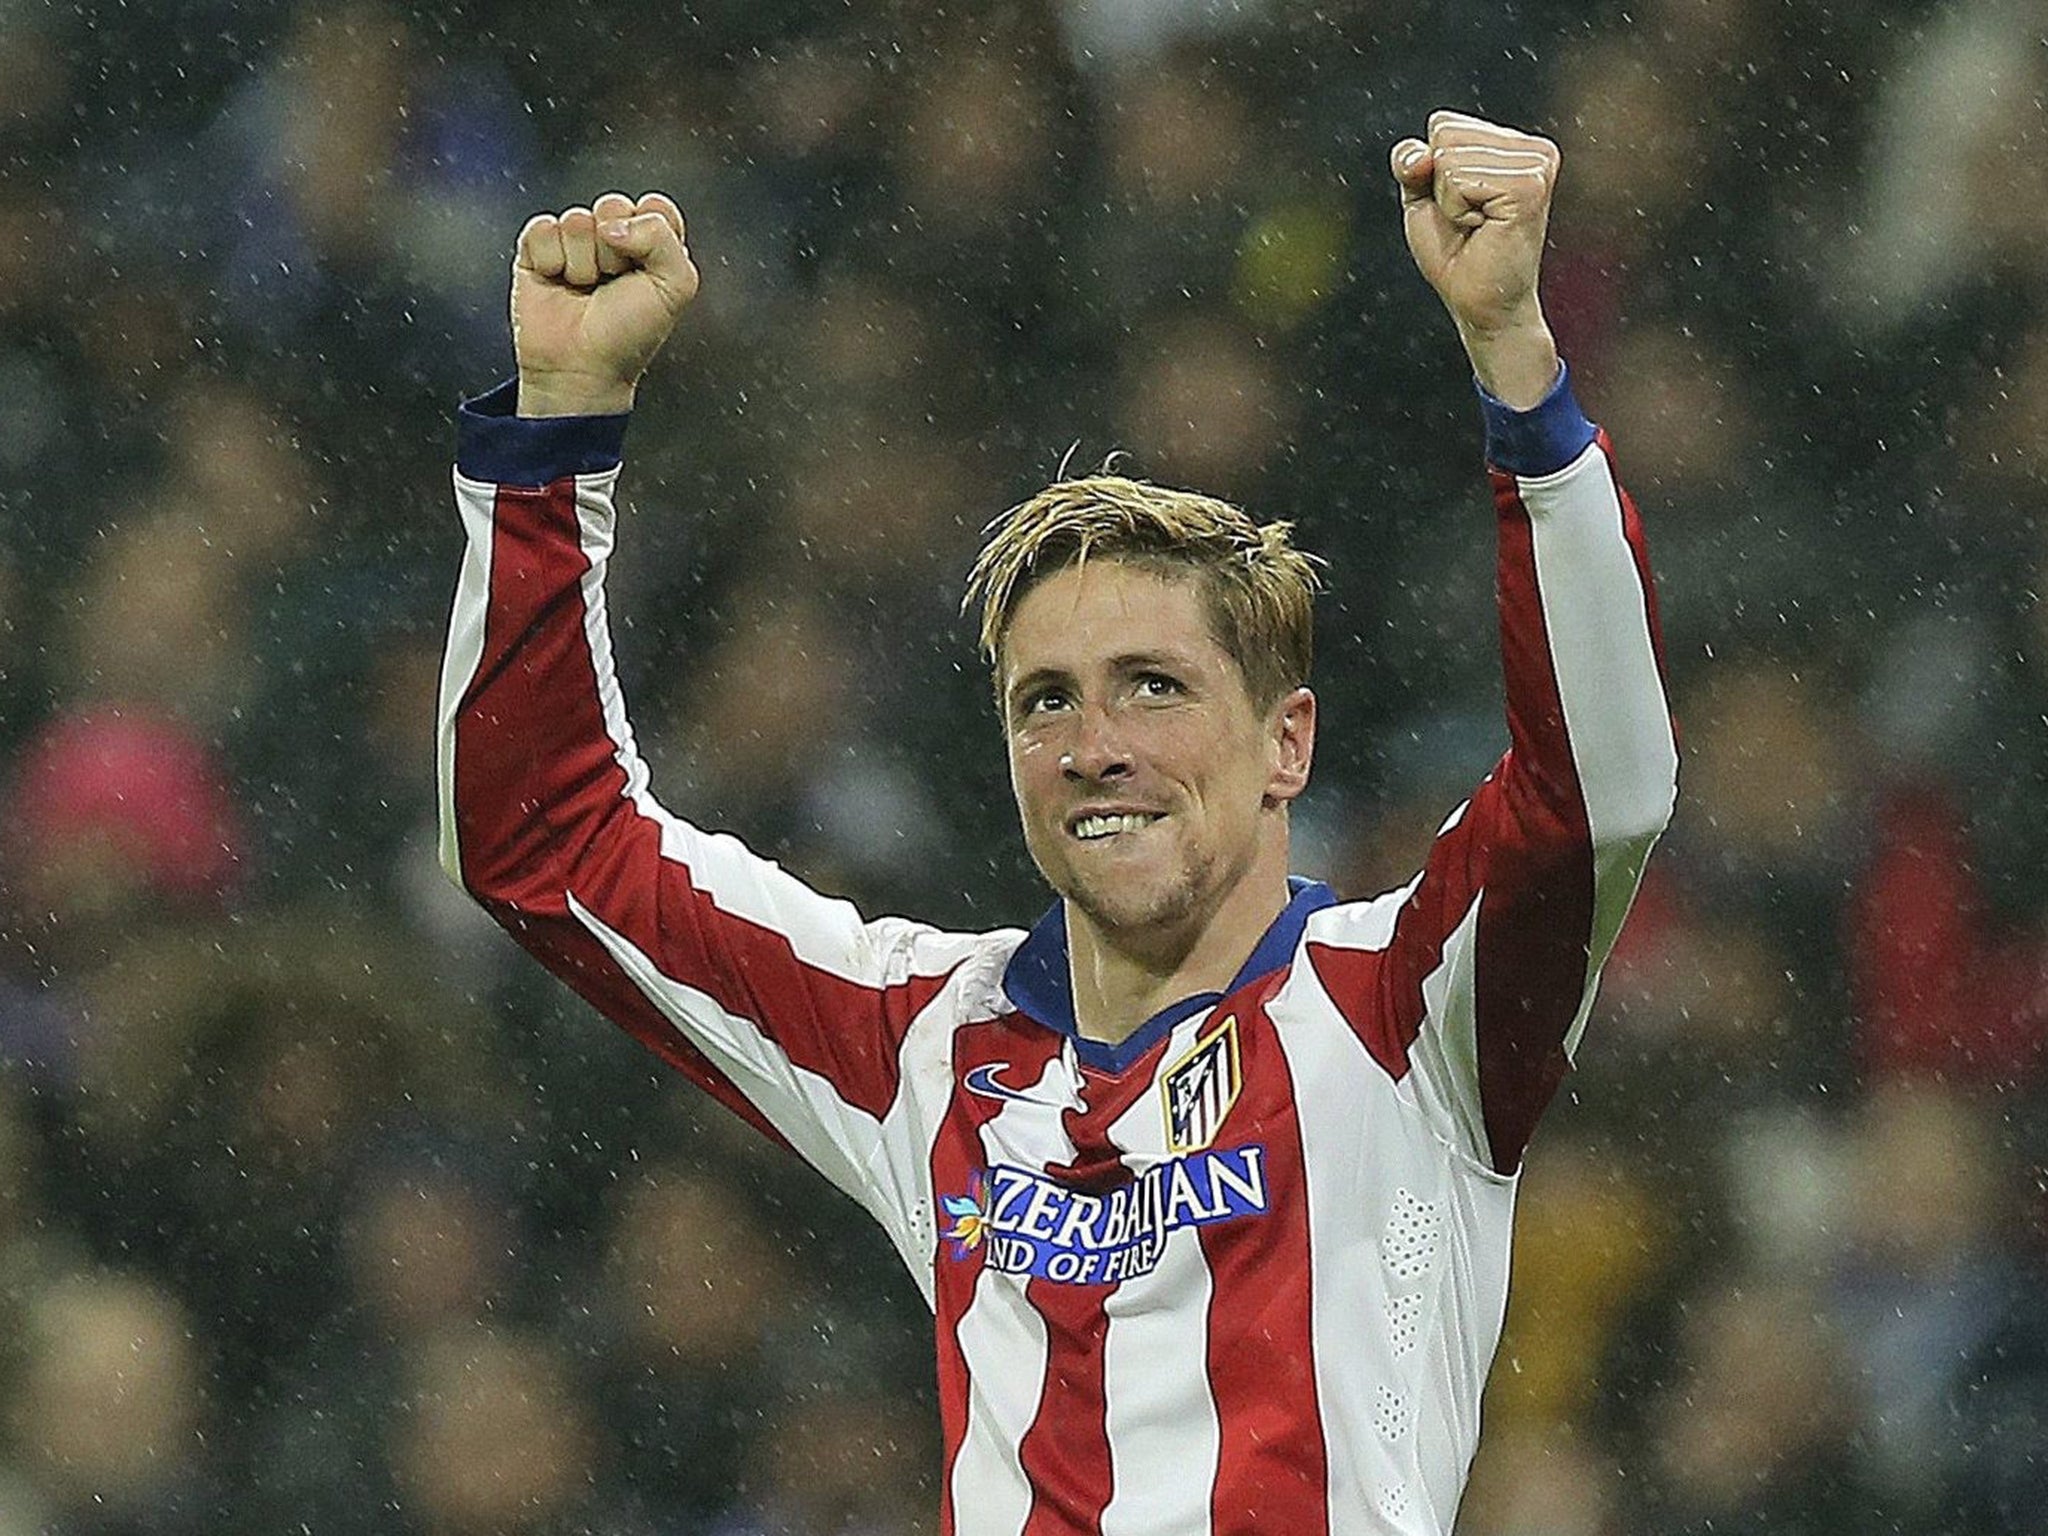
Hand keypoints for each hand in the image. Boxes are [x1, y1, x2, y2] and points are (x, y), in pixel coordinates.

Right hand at [512, 190, 699, 416]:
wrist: (581, 369)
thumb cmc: (629, 335)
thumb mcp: (676, 286)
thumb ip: (663, 237)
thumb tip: (611, 225)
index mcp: (652, 246)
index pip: (655, 207)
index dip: (649, 231)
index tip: (646, 267)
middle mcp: (614, 240)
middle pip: (613, 205)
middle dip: (615, 248)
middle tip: (613, 282)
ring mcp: (575, 244)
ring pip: (577, 219)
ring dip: (583, 262)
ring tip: (585, 290)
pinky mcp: (538, 250)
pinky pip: (543, 228)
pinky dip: (551, 259)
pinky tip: (558, 284)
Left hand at [1391, 112, 1560, 408]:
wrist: (1479, 303)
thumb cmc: (1455, 254)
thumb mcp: (1422, 199)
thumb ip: (1411, 162)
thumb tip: (1419, 155)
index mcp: (1512, 144)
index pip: (1443, 125)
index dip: (1431, 171)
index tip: (1459, 206)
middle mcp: (1531, 148)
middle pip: (1445, 135)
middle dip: (1439, 186)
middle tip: (1469, 220)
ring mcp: (1535, 164)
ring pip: (1449, 157)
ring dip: (1450, 201)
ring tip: (1478, 225)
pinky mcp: (1530, 185)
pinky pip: (1460, 179)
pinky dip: (1457, 209)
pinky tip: (1484, 227)